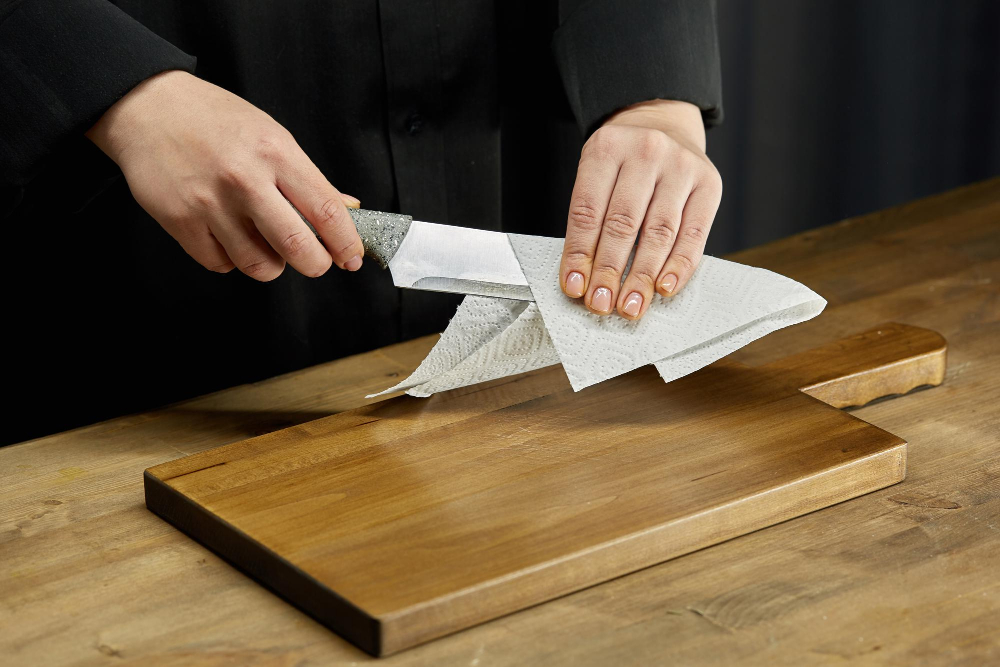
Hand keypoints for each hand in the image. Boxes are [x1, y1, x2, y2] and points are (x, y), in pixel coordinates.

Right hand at [86, 70, 362, 280]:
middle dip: (315, 264)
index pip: (326, 210)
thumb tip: (348, 208)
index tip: (351, 257)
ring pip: (259, 265)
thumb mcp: (270, 134)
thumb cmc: (214, 120)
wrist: (146, 107)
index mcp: (275, 152)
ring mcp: (210, 203)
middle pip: (297, 246)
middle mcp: (245, 178)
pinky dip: (230, 259)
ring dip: (271, 264)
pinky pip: (221, 264)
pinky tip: (228, 236)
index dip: (345, 242)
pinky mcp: (181, 222)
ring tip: (264, 243)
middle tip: (314, 261)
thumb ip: (307, 177)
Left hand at [559, 99, 722, 318]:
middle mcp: (646, 152)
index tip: (575, 287)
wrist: (664, 124)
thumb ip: (590, 219)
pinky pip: (693, 233)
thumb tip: (583, 278)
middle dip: (610, 270)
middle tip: (601, 304)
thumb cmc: (623, 161)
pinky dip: (678, 266)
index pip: (588, 210)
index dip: (579, 253)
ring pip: (659, 232)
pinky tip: (664, 288)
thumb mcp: (596, 174)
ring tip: (631, 306)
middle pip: (623, 223)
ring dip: (643, 276)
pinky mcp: (709, 184)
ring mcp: (681, 166)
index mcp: (606, 148)